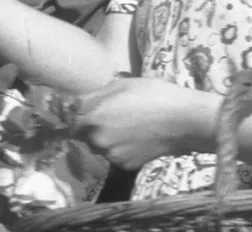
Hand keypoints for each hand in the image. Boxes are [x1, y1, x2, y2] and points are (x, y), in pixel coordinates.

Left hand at [75, 78, 206, 169]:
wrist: (185, 120)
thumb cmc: (154, 94)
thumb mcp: (121, 84)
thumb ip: (95, 96)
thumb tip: (77, 102)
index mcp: (93, 116)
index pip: (67, 120)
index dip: (68, 116)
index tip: (72, 112)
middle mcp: (97, 139)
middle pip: (82, 134)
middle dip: (90, 125)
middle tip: (111, 115)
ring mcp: (111, 155)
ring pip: (99, 146)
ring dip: (105, 138)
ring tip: (128, 125)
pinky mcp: (125, 165)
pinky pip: (114, 156)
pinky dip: (120, 148)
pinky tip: (137, 137)